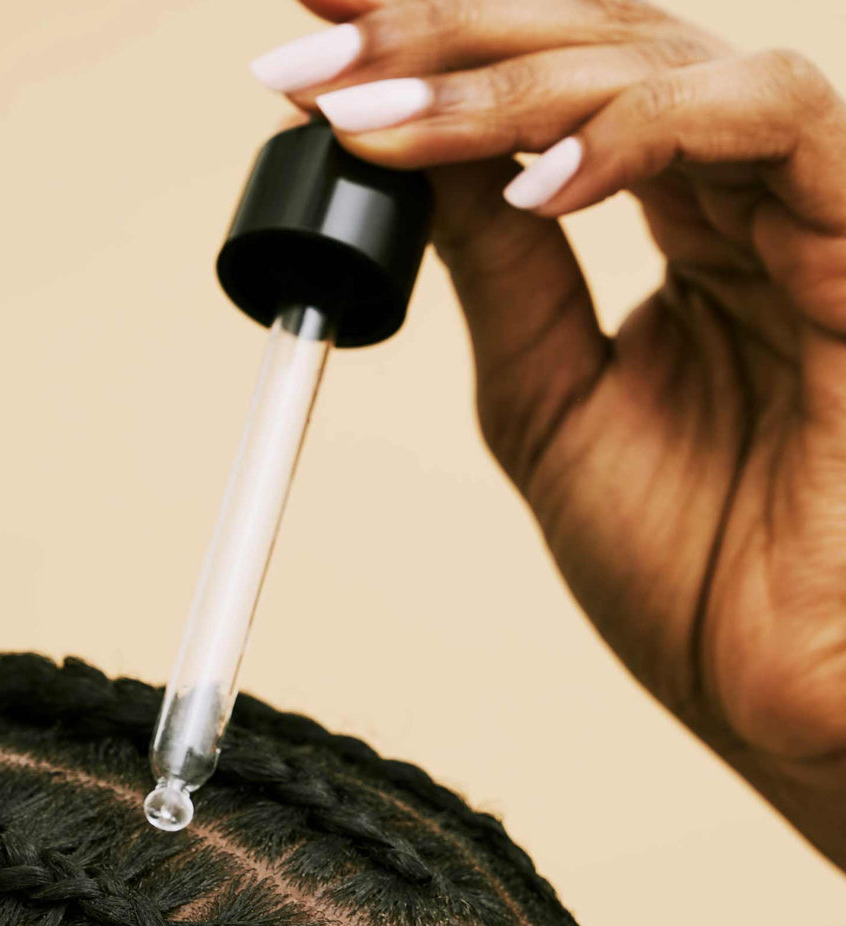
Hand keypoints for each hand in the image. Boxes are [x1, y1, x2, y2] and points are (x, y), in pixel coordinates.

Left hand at [251, 0, 845, 867]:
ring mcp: (802, 214)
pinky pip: (767, 126)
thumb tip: (415, 166)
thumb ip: (501, 273)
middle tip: (316, 46)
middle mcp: (739, 199)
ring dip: (504, 78)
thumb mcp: (546, 399)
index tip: (310, 38)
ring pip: (662, 60)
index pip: (551, 91)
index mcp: (681, 230)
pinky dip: (635, 133)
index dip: (433, 49)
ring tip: (377, 117)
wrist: (773, 681)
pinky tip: (531, 181)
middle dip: (440, 34)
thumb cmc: (681, 562)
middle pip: (593, 41)